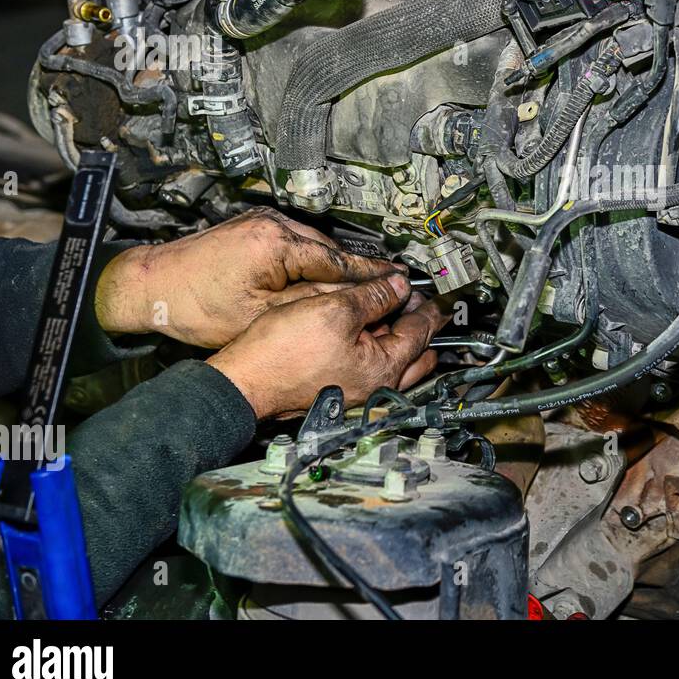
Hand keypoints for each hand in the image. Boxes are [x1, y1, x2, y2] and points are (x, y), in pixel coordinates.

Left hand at [95, 208, 397, 347]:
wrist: (149, 288)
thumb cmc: (196, 307)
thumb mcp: (261, 315)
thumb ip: (311, 303)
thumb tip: (353, 301)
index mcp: (276, 243)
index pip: (338, 260)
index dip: (371, 275)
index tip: (399, 282)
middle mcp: (272, 223)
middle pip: (331, 250)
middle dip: (358, 271)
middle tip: (390, 287)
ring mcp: (262, 221)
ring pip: (315, 246)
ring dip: (335, 266)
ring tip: (361, 287)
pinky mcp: (254, 227)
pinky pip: (296, 243)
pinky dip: (312, 261)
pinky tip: (321, 279)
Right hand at [208, 275, 449, 419]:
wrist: (244, 382)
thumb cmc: (281, 353)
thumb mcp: (334, 309)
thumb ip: (374, 296)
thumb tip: (399, 286)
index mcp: (384, 368)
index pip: (420, 331)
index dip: (427, 304)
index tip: (434, 291)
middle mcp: (376, 387)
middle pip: (415, 352)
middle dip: (418, 323)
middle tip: (414, 299)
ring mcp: (358, 392)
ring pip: (393, 360)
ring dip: (395, 334)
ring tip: (388, 307)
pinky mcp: (339, 390)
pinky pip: (370, 366)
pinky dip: (374, 344)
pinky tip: (360, 326)